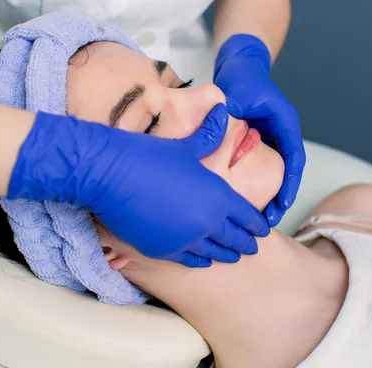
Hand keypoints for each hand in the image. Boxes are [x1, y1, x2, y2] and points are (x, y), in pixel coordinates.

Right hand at [8, 105, 268, 266]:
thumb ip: (210, 135)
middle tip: (253, 248)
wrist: (109, 175)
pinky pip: (188, 260)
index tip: (262, 230)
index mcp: (216, 196)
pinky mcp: (162, 250)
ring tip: (232, 256)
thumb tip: (221, 110)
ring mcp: (184, 240)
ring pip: (213, 253)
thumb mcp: (186, 145)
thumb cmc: (148, 156)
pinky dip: (200, 261)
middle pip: (233, 238)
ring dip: (225, 254)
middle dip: (245, 243)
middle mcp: (205, 223)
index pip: (246, 216)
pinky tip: (204, 261)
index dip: (256, 224)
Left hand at [214, 34, 305, 226]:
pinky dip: (256, 181)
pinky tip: (244, 198)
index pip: (293, 157)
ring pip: (275, 170)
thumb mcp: (238, 95)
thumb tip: (218, 136)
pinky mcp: (258, 139)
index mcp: (284, 123)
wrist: (239, 65)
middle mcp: (281, 132)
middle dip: (282, 196)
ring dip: (270, 192)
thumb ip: (232, 116)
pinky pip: (261, 164)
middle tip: (271, 220)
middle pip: (287, 170)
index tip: (284, 203)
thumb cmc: (242, 77)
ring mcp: (271, 136)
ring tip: (260, 217)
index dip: (290, 183)